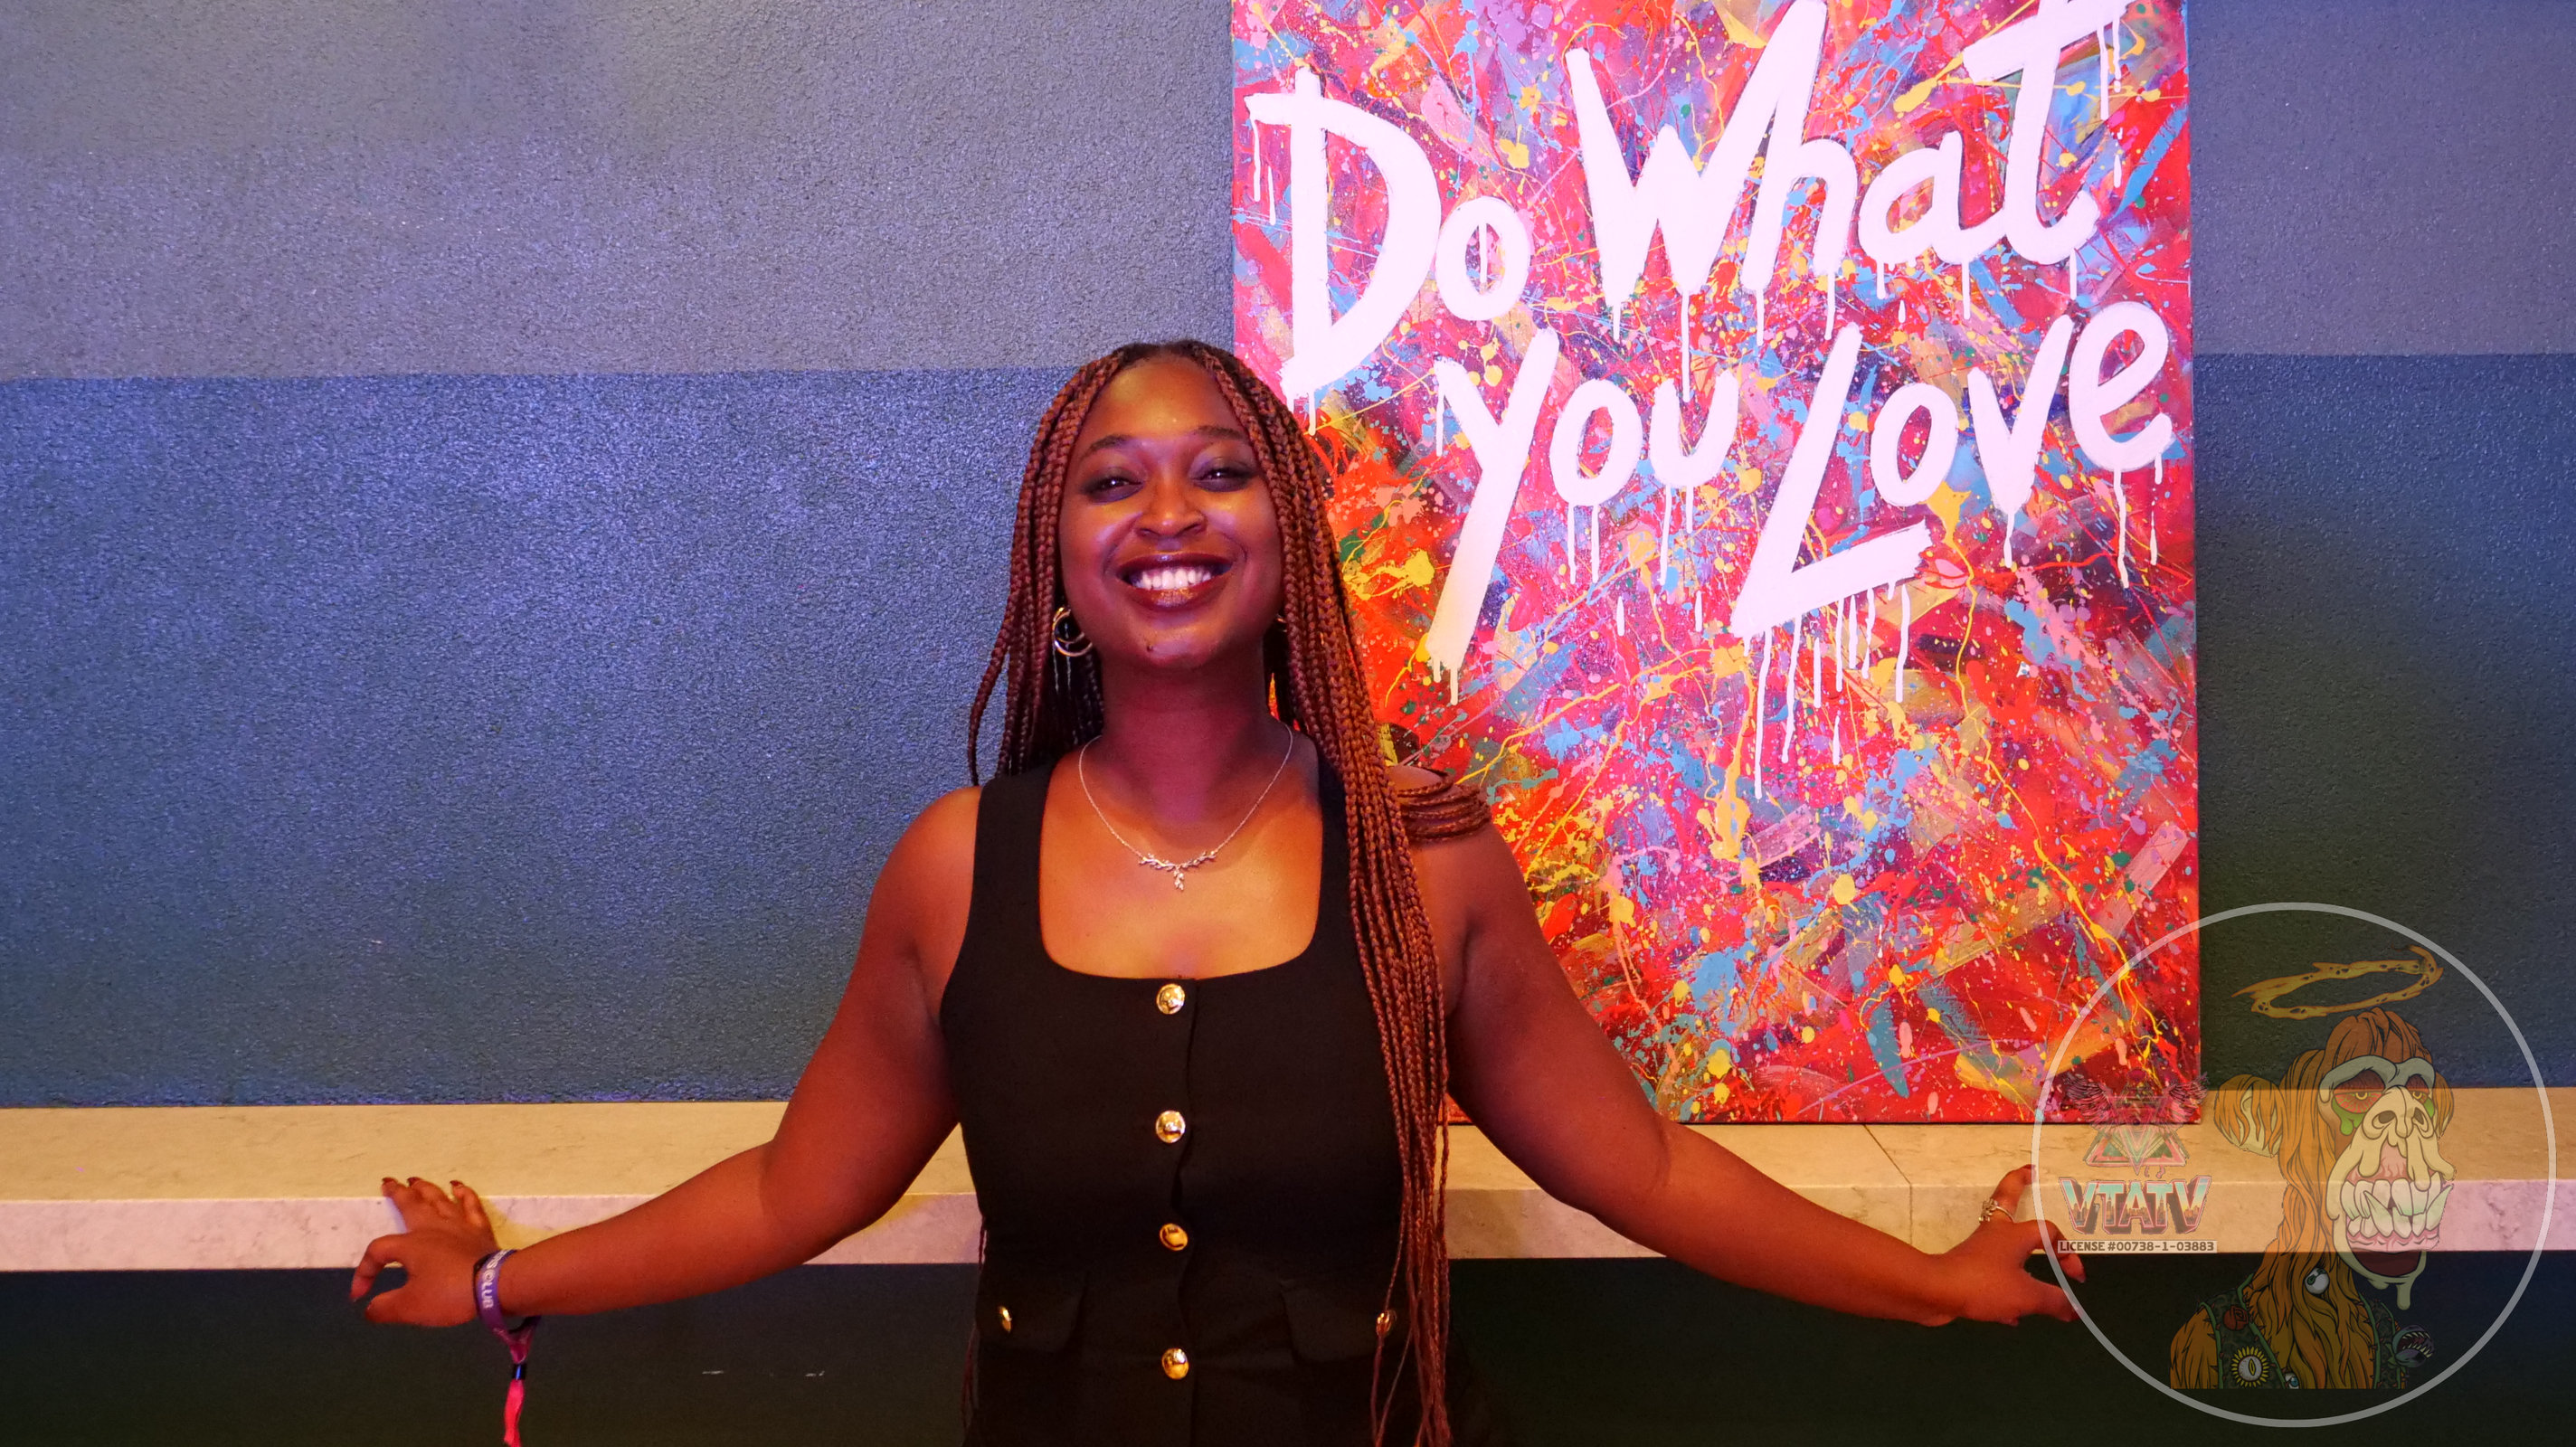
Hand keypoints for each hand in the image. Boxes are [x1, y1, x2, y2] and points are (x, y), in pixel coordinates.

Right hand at [351, 1177, 502, 1324]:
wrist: (494, 1286)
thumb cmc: (448, 1294)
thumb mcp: (409, 1307)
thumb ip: (384, 1308)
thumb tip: (369, 1308)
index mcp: (411, 1245)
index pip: (378, 1251)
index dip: (365, 1271)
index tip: (360, 1295)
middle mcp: (432, 1228)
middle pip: (410, 1205)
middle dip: (397, 1193)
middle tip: (387, 1181)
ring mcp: (458, 1225)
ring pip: (438, 1199)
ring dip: (425, 1188)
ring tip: (415, 1179)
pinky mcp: (479, 1229)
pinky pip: (471, 1205)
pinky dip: (464, 1194)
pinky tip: (459, 1187)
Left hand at [1932, 1165, 2084, 1324]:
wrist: (1934, 1292)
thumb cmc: (1984, 1284)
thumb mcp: (2027, 1297)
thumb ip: (2054, 1302)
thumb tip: (2075, 1311)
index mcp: (2014, 1234)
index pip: (2048, 1232)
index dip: (2067, 1252)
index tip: (2076, 1277)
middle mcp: (1995, 1234)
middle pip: (2007, 1199)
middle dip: (2019, 1183)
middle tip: (2027, 1171)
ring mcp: (1978, 1250)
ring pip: (2002, 1243)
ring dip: (2019, 1253)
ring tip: (2036, 1269)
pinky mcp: (1966, 1269)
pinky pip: (1993, 1275)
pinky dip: (2006, 1291)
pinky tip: (2013, 1316)